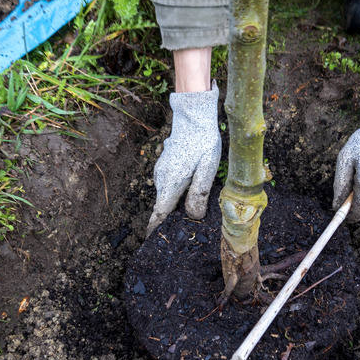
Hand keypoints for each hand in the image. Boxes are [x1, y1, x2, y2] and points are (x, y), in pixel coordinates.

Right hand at [147, 82, 220, 235]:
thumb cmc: (202, 142)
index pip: (159, 213)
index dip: (156, 228)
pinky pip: (168, 185)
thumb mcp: (207, 169)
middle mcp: (162, 178)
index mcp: (171, 183)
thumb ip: (199, 194)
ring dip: (174, 205)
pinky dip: (175, 192)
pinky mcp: (165, 165)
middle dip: (169, 219)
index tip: (152, 242)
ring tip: (189, 214)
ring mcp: (161, 171)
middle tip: (183, 231)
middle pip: (163, 206)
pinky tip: (189, 191)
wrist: (193, 117)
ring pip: (166, 195)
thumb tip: (193, 216)